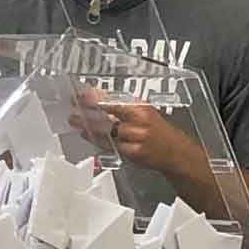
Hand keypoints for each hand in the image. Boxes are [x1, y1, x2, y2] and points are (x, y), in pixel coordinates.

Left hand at [69, 87, 190, 174]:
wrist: (175, 152)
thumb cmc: (158, 130)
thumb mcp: (144, 111)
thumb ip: (123, 106)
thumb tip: (100, 98)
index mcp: (141, 108)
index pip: (114, 100)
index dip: (96, 98)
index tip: (82, 95)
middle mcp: (139, 122)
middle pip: (108, 117)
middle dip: (88, 114)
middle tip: (73, 111)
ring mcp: (136, 138)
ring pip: (107, 133)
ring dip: (89, 128)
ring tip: (76, 123)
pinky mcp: (134, 153)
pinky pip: (111, 146)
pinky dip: (98, 141)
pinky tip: (89, 136)